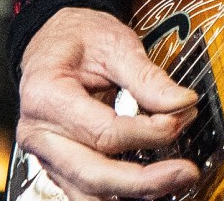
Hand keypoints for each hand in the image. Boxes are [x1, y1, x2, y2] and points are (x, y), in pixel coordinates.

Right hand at [15, 6, 200, 198]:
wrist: (54, 39)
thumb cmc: (78, 38)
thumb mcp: (114, 43)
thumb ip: (147, 76)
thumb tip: (181, 102)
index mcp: (46, 96)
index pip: (103, 132)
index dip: (147, 132)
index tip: (179, 119)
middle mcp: (38, 133)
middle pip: (92, 174)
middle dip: (142, 181)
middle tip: (185, 172)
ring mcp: (46, 154)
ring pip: (88, 193)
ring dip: (133, 194)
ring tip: (173, 182)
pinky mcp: (59, 166)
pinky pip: (87, 191)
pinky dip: (119, 194)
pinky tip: (150, 187)